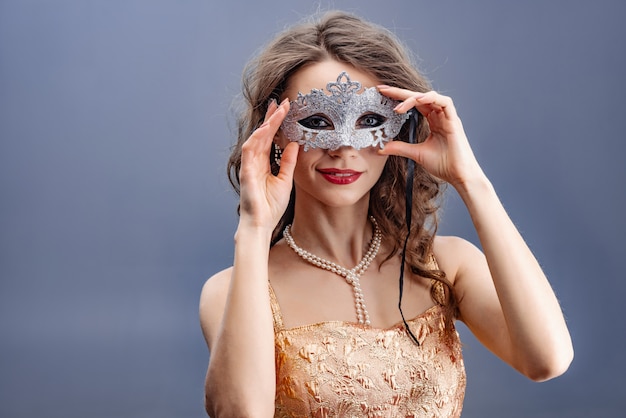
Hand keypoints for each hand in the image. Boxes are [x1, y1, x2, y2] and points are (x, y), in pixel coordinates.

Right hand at [238, 99, 298, 229]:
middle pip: (263, 134)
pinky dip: (258, 137)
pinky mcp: (246, 170)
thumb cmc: (271, 206)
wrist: (261, 223)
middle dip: (272, 117)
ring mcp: (249, 165)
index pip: (270, 138)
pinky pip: (251, 149)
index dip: (277, 123)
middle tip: (282, 101)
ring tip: (277, 109)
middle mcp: (255, 161)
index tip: (286, 109)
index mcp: (264, 163)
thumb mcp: (285, 180)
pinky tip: (267, 127)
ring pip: (257, 137)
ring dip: (267, 122)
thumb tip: (293, 145)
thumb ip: (288, 162)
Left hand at [376, 86, 484, 188]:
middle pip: (420, 97)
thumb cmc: (444, 164)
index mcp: (433, 121)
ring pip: (431, 97)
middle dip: (401, 92)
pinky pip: (445, 102)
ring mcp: (448, 117)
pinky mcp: (454, 121)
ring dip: (414, 97)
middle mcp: (440, 116)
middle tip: (384, 90)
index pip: (415, 103)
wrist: (458, 175)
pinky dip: (431, 98)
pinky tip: (419, 100)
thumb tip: (382, 148)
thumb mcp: (416, 154)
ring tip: (399, 104)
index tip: (383, 94)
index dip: (399, 97)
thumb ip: (400, 148)